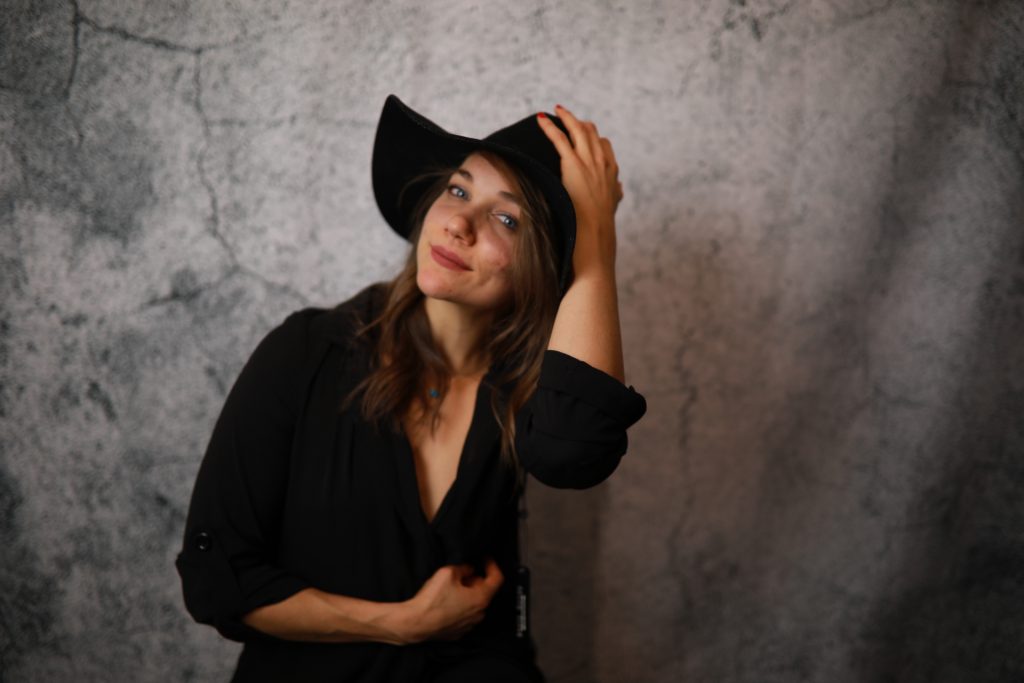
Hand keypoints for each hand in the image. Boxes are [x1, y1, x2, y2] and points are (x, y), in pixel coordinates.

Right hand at [401, 558, 503, 642]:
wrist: (416, 623)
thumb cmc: (432, 600)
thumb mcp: (448, 572)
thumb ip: (464, 568)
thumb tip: (468, 570)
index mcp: (481, 598)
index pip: (497, 579)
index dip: (492, 565)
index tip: (486, 559)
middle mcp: (478, 614)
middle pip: (485, 592)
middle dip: (476, 580)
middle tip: (464, 573)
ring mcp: (469, 625)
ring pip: (474, 605)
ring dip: (468, 595)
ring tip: (453, 587)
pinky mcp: (458, 632)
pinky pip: (464, 615)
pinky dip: (461, 607)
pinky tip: (448, 601)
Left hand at [537, 104, 622, 274]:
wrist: (596, 237)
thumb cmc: (601, 228)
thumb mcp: (612, 208)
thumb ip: (614, 196)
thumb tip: (618, 190)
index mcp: (611, 175)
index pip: (605, 148)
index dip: (595, 138)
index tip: (587, 133)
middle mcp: (602, 165)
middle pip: (593, 134)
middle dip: (580, 123)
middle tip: (568, 115)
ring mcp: (588, 164)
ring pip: (578, 131)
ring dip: (567, 118)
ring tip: (557, 111)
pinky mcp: (573, 166)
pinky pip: (560, 139)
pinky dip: (550, 127)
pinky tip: (541, 119)